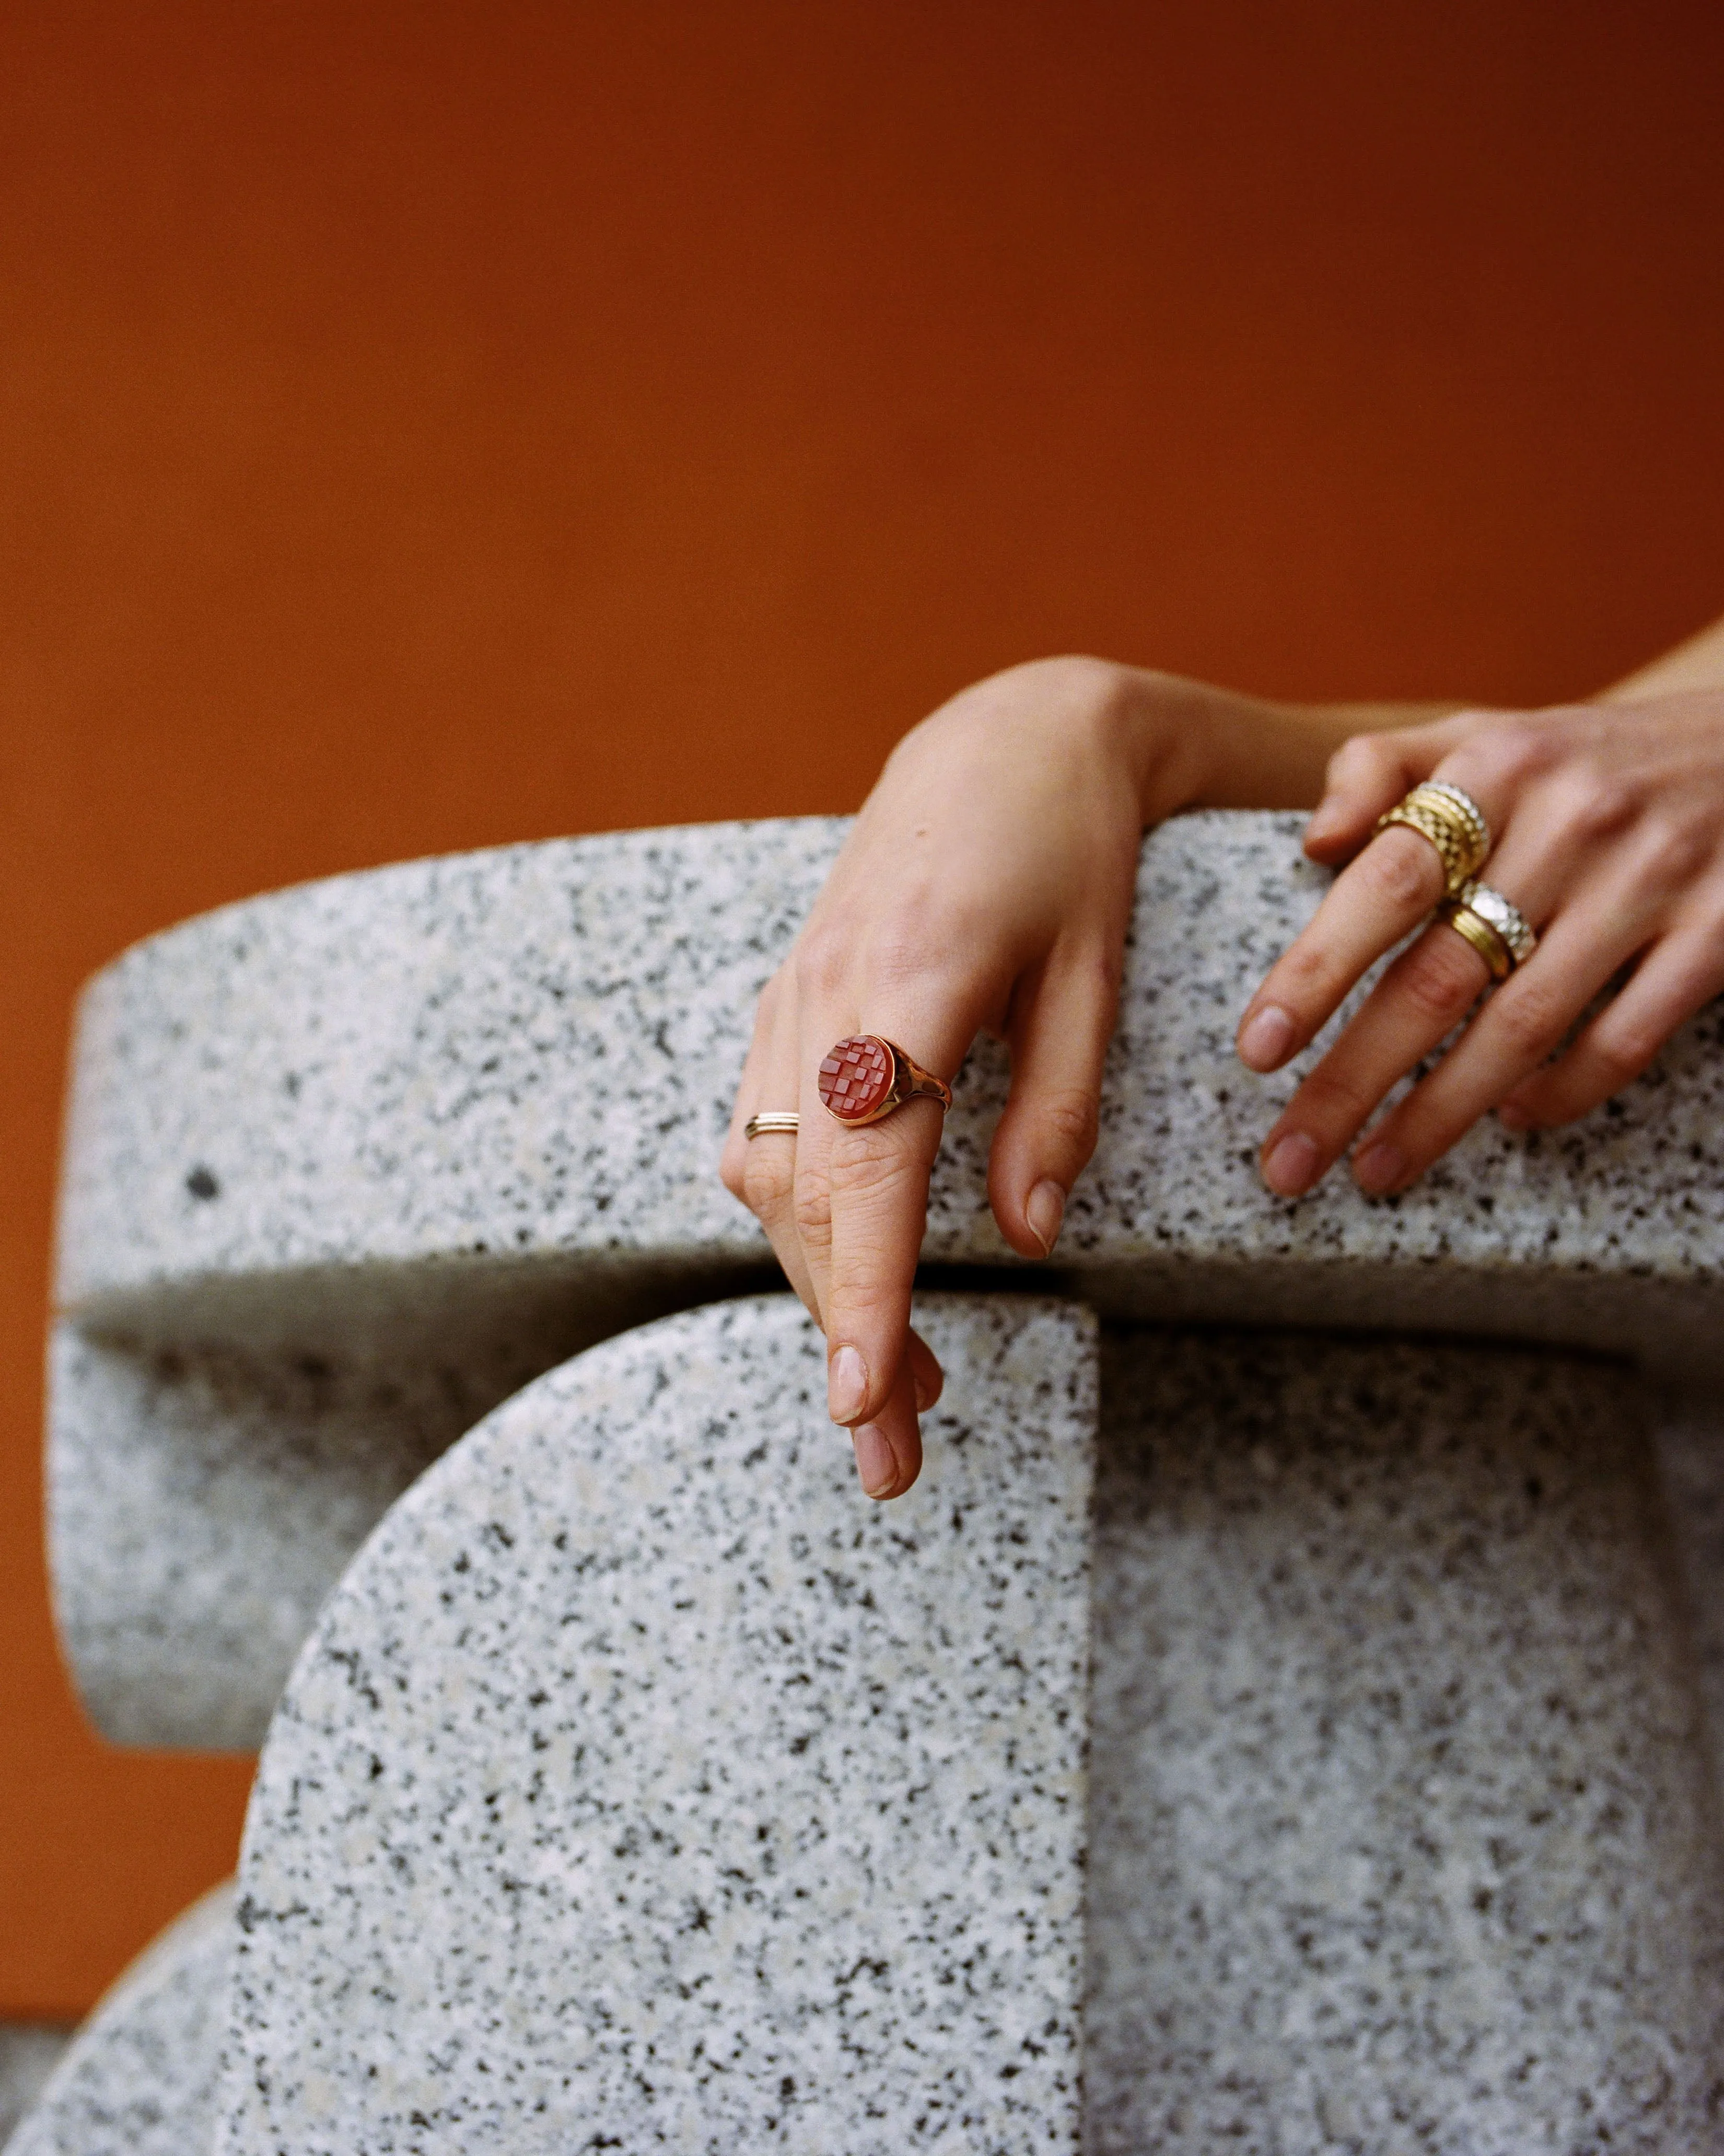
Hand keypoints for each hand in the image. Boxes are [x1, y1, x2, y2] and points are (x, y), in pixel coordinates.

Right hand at [721, 657, 1215, 1499]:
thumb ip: (1056, 1111)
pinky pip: (769, 1133)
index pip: (867, 1170)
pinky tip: (853, 1269)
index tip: (868, 1400)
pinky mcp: (791, 1002)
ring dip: (826, 1288)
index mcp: (908, 985)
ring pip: (775, 1180)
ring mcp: (794, 998)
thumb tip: (1027, 1242)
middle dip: (846, 1334)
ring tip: (899, 1381)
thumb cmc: (1068, 848)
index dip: (865, 1294)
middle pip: (809, 1202)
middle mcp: (826, 997)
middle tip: (894, 1461)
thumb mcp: (1095, 975)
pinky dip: (807, 1220)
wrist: (1002, 736)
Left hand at [1237, 691, 1723, 1196]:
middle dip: (1352, 1081)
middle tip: (1289, 1161)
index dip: (1315, 972)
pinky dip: (1561, 1091)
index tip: (1256, 1050)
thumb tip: (1315, 844)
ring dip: (1441, 1113)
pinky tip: (1510, 1119)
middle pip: (1438, 978)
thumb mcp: (1485, 733)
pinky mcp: (1719, 932)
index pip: (1386, 883)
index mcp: (1500, 768)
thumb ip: (1382, 769)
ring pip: (1523, 1027)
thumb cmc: (1584, 759)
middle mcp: (1573, 823)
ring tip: (1376, 1169)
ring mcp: (1651, 881)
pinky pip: (1624, 1038)